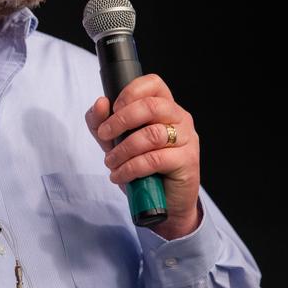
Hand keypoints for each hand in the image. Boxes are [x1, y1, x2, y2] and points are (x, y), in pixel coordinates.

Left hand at [84, 74, 201, 239]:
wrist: (164, 204)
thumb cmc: (142, 169)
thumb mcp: (115, 143)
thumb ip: (102, 123)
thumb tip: (100, 103)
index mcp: (165, 107)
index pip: (153, 84)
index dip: (130, 92)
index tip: (112, 109)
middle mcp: (180, 119)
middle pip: (152, 106)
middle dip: (121, 120)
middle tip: (105, 136)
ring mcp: (186, 139)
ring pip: (152, 134)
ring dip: (124, 149)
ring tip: (111, 162)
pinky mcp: (187, 161)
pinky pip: (155, 159)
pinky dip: (131, 167)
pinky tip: (120, 175)